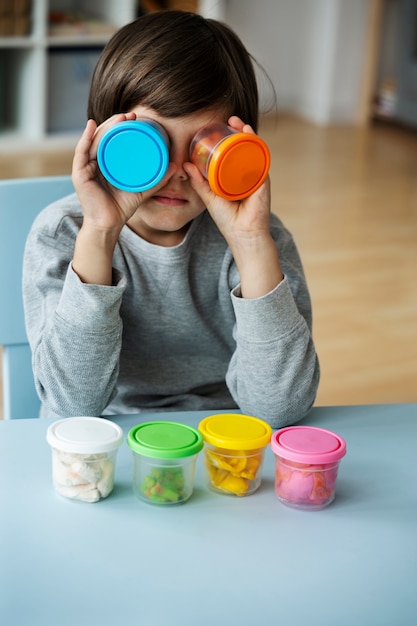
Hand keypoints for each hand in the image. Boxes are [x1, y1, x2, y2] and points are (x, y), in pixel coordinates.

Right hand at [72, 113, 174, 235]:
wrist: (109, 225)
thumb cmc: (121, 208)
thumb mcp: (142, 190)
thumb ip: (157, 179)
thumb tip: (175, 166)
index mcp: (105, 163)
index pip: (111, 139)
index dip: (121, 126)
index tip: (136, 117)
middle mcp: (93, 163)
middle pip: (102, 137)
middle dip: (115, 123)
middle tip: (130, 114)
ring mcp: (85, 167)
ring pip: (94, 141)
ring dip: (105, 126)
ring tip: (119, 118)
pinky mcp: (79, 174)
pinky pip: (81, 152)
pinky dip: (85, 138)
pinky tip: (91, 125)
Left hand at [184, 116, 282, 297]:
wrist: (243, 234)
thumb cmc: (228, 219)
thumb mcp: (208, 196)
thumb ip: (198, 181)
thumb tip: (185, 164)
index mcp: (236, 176)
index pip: (233, 152)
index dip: (228, 138)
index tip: (220, 125)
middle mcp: (248, 173)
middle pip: (245, 147)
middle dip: (239, 130)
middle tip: (230, 118)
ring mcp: (257, 175)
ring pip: (254, 149)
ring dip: (248, 133)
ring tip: (239, 122)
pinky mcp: (263, 179)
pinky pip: (260, 157)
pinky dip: (255, 144)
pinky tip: (249, 134)